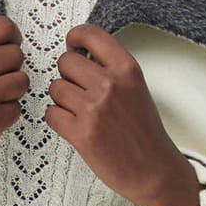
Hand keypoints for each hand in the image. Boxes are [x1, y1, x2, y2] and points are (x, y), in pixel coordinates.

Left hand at [43, 23, 204, 205]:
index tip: (73, 45)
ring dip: (62, 99)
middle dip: (67, 75)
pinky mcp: (81, 134)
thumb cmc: (145, 132)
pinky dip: (57, 119)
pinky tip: (73, 125)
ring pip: (55, 88)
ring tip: (80, 111)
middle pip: (65, 62)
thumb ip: (111, 68)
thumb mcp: (136, 88)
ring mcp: (94, 109)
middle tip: (78, 89)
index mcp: (127, 69)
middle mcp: (110, 85)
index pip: (90, 34)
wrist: (154, 170)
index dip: (75, 38)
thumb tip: (79, 53)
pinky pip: (51, 114)